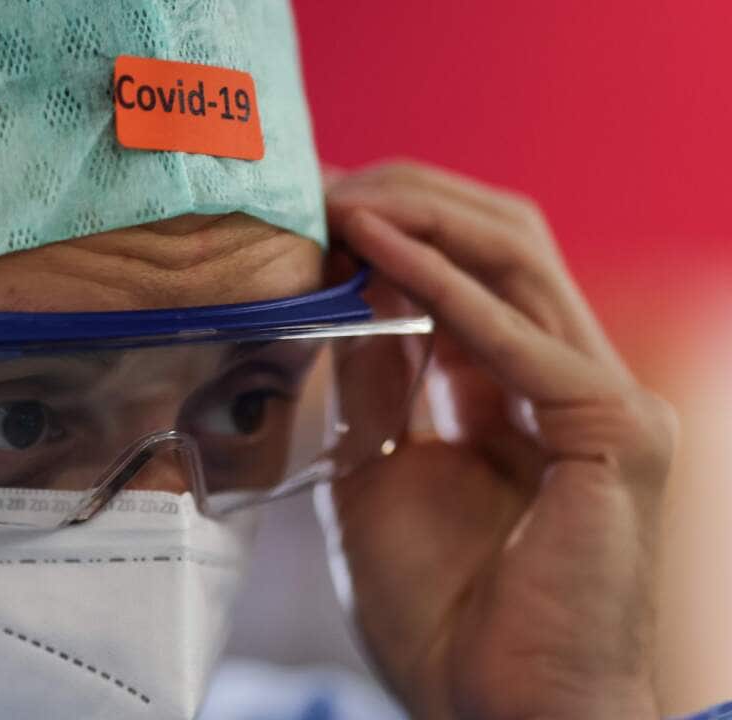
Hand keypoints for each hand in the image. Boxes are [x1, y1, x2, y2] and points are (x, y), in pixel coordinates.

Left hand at [320, 161, 676, 718]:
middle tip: (320, 182)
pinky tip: (378, 252)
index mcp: (517, 393)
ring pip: (521, 259)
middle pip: (502, 241)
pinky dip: (444, 286)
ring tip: (340, 198)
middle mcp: (566, 380)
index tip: (311, 202)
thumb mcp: (378, 472)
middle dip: (410, 198)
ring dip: (424, 218)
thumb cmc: (445, 617)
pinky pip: (520, 339)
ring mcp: (599, 400)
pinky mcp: (612, 432)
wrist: (497, 714)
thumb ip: (372, 382)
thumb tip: (339, 290)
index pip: (468, 268)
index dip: (393, 224)